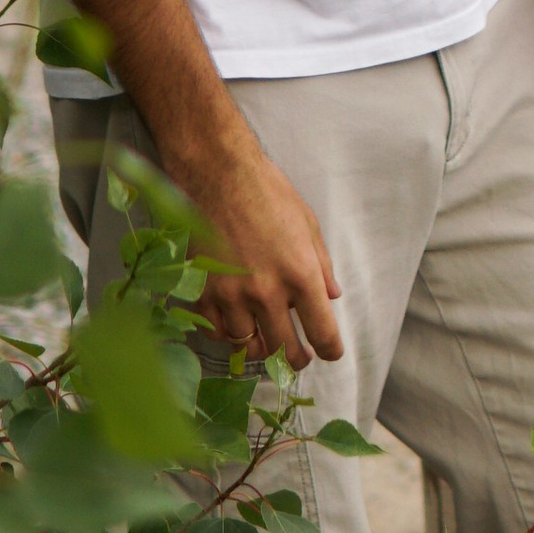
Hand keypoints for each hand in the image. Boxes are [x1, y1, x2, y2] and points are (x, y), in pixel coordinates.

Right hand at [179, 133, 343, 368]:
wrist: (217, 172)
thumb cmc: (268, 192)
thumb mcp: (307, 224)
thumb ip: (321, 266)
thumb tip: (331, 297)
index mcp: (300, 274)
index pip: (322, 332)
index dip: (330, 350)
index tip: (329, 353)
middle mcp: (266, 291)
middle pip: (284, 350)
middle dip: (295, 360)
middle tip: (298, 357)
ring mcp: (230, 294)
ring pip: (249, 346)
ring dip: (261, 348)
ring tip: (267, 341)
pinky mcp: (202, 291)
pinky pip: (217, 332)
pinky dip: (229, 335)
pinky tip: (237, 326)